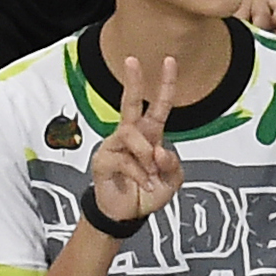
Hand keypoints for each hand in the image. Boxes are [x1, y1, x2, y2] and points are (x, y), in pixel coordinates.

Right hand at [88, 55, 184, 227]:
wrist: (128, 215)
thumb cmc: (147, 193)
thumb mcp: (172, 180)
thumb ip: (172, 163)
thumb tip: (158, 150)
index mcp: (150, 135)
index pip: (158, 106)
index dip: (165, 85)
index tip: (169, 61)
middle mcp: (131, 136)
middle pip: (130, 103)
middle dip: (133, 81)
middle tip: (133, 60)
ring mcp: (115, 146)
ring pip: (131, 134)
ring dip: (146, 155)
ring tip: (150, 174)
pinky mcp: (103, 159)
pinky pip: (123, 158)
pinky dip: (138, 173)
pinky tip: (142, 182)